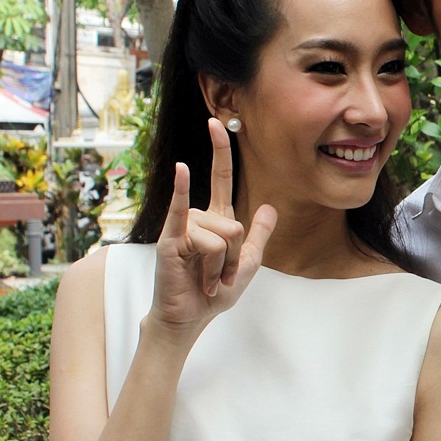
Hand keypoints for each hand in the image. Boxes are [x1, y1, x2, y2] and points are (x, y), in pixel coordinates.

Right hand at [150, 119, 277, 334]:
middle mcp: (200, 218)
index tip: (216, 122)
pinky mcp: (171, 240)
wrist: (191, 317)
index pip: (221, 178)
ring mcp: (184, 227)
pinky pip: (183, 213)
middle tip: (222, 277)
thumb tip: (270, 206)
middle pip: (235, 224)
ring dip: (220, 267)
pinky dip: (182, 191)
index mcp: (218, 220)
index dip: (220, 151)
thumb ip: (259, 236)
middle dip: (235, 258)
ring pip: (221, 236)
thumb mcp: (247, 264)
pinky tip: (181, 169)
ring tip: (206, 279)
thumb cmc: (215, 293)